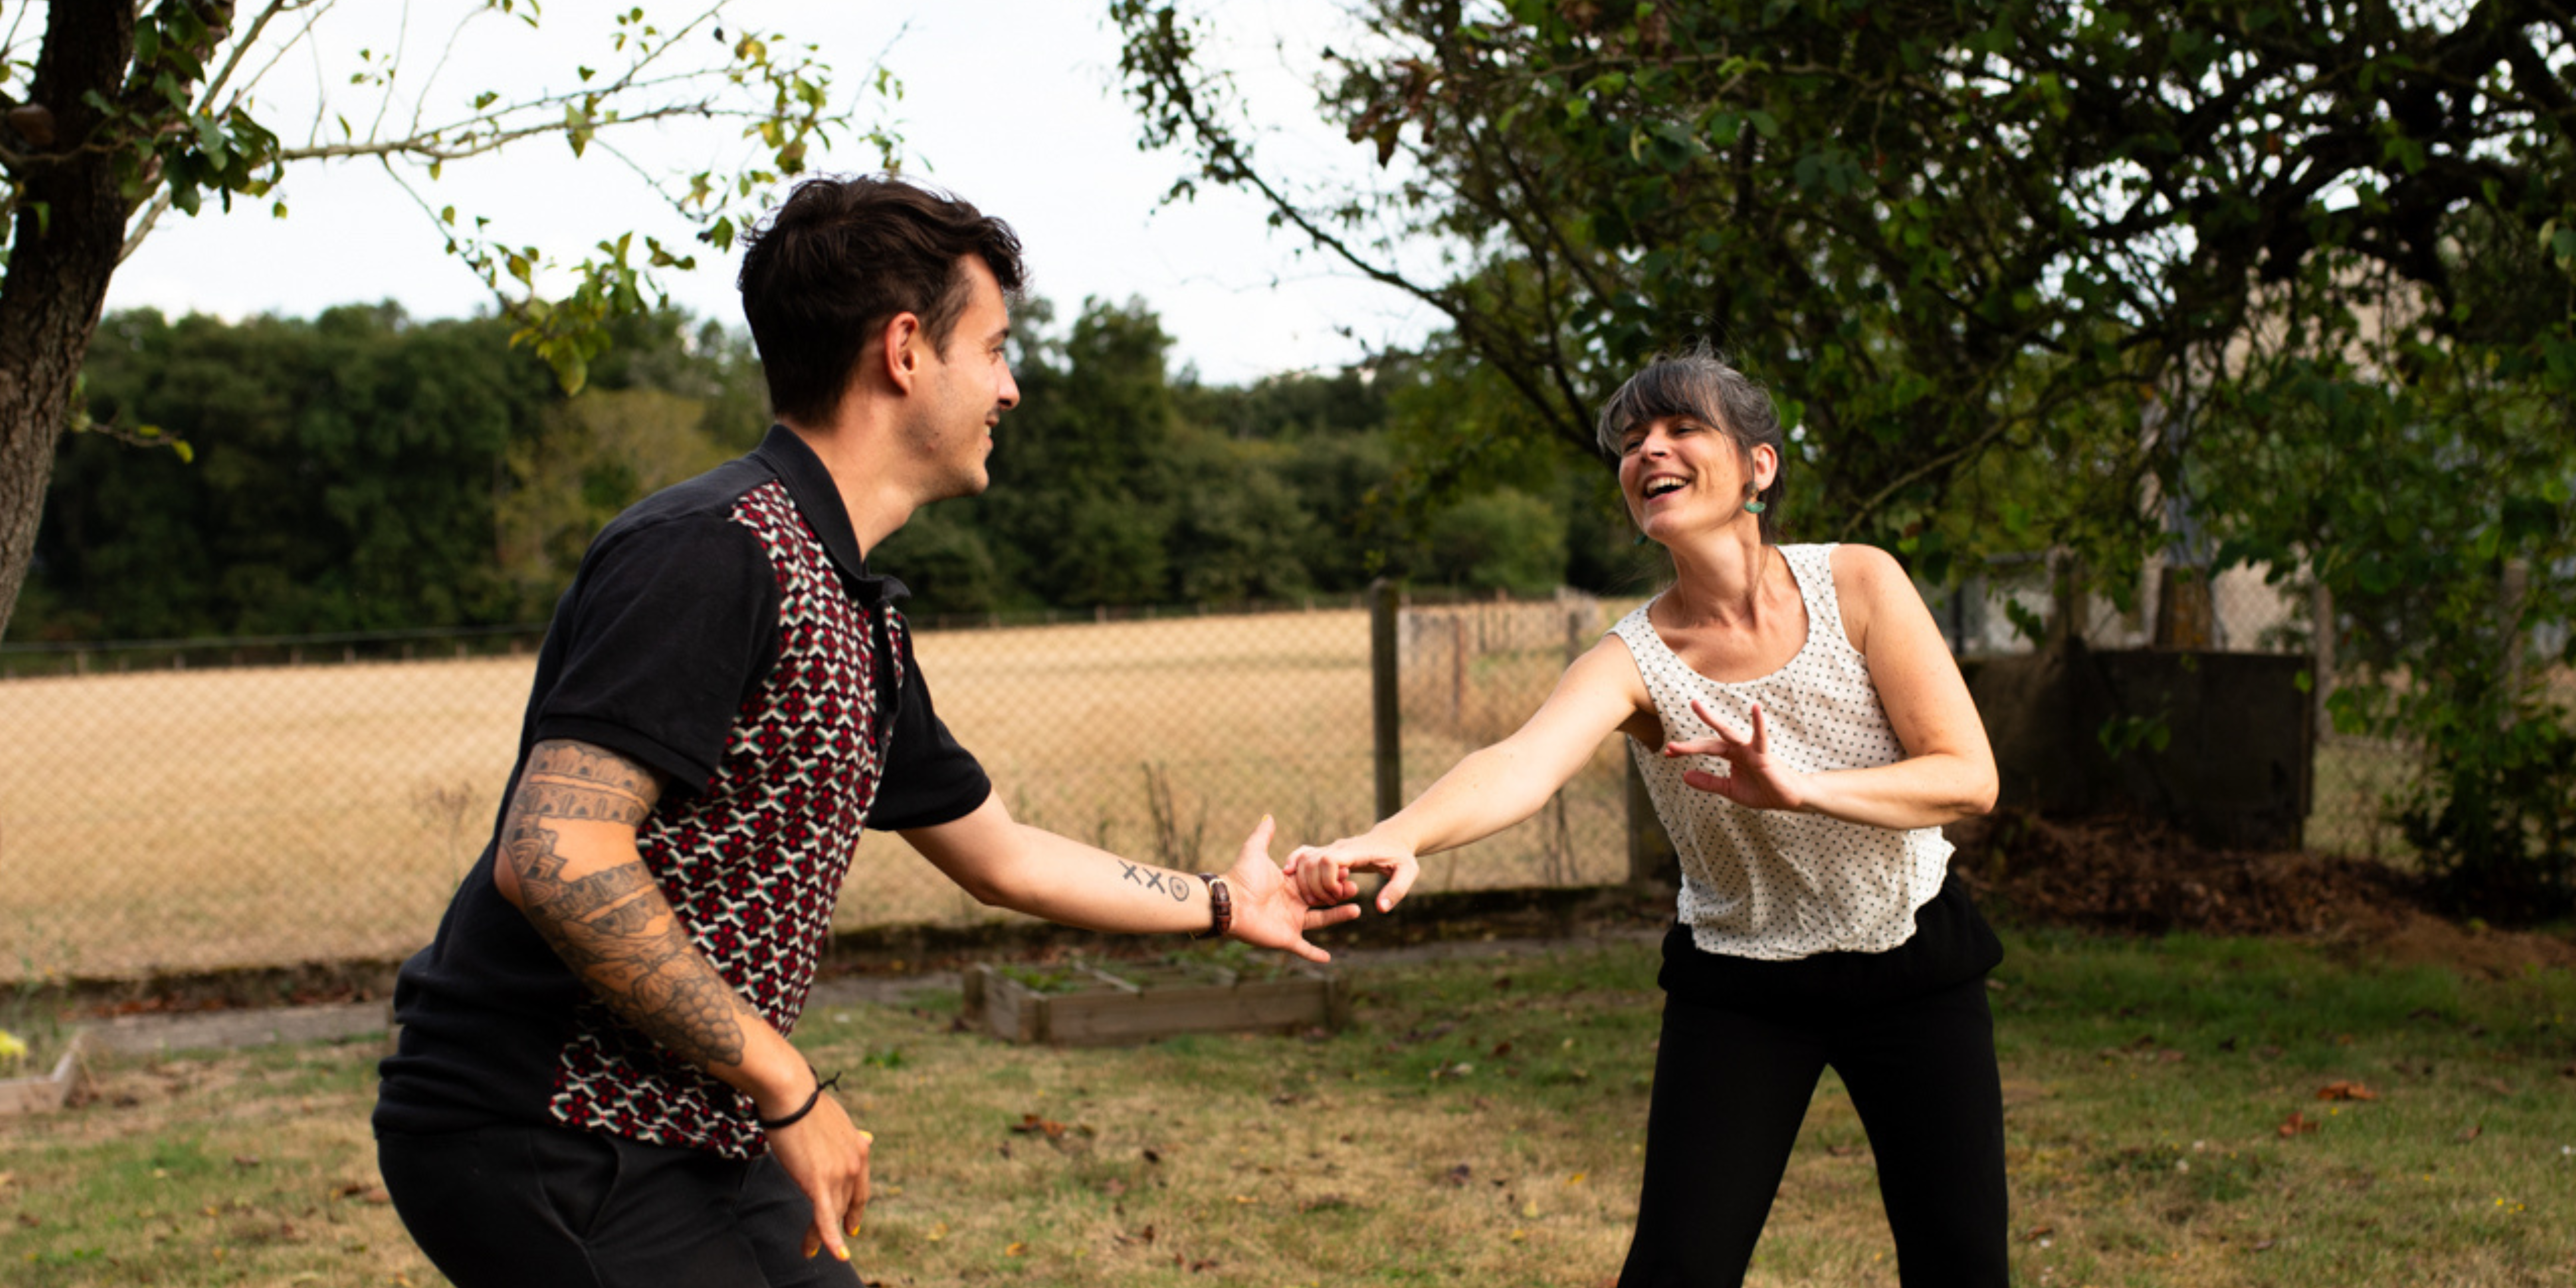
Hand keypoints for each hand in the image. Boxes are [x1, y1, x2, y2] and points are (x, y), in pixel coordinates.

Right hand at [762, 1089, 871, 1263]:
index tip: (853, 1223)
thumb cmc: (806, 1105)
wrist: (792, 1094)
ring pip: (832, 1214)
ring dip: (822, 1236)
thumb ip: (851, 1137)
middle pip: (846, 1203)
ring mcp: (839, 1174)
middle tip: (836, 1241)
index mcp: (860, 1148)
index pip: (860, 1188)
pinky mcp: (818, 1182)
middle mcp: (855, 1163)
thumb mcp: (838, 1121)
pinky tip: (834, 1254)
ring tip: (809, 1250)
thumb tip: (869, 1138)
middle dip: (840, 1224)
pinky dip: (829, 1239)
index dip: (856, 1208)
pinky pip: (824, 1218)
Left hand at [1220, 816, 1362, 962]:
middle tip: (1355, 888)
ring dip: (1338, 916)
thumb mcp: (1254, 851)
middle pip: (1323, 899)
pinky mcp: (1286, 938)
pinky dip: (1314, 955)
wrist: (1230, 903)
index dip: (1330, 876)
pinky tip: (1328, 959)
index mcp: (1289, 884)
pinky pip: (1303, 949)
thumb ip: (1263, 835)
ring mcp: (1290, 921)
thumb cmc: (1242, 878)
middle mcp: (1292, 903)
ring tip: (1356, 910)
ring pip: (1321, 920)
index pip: (1316, 880)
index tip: (1347, 869)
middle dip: (1340, 894)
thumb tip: (1269, 816)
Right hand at [1284, 832, 1419, 914]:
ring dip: (1306, 881)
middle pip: (1313, 861)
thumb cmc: (1401, 857)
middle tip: (1331, 901)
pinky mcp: (1327, 852)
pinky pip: (1304, 854)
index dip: (1328, 879)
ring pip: (1305, 859)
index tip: (1338, 894)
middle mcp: (1340, 847)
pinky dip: (1295, 862)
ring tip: (1322, 897)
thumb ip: (1396, 890)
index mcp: (1357, 851)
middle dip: (1316, 885)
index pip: (1331, 859)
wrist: (1393, 839)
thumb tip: (1380, 909)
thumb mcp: (1408, 873)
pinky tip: (1290, 872)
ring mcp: (1331, 848)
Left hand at [1665, 698, 1806, 811]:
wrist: (1788, 799)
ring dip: (1711, 720)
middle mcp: (1738, 748)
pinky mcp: (1764, 754)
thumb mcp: (1730, 789)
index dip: (1687, 750)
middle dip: (1691, 745)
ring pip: (1728, 732)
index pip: (1704, 749)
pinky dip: (1758, 723)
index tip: (1668, 753)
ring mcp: (1750, 749)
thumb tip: (1684, 776)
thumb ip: (1709, 782)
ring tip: (1695, 706)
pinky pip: (1760, 736)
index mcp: (1730, 755)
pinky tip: (1755, 708)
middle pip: (1710, 742)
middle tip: (1671, 747)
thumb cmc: (1762, 791)